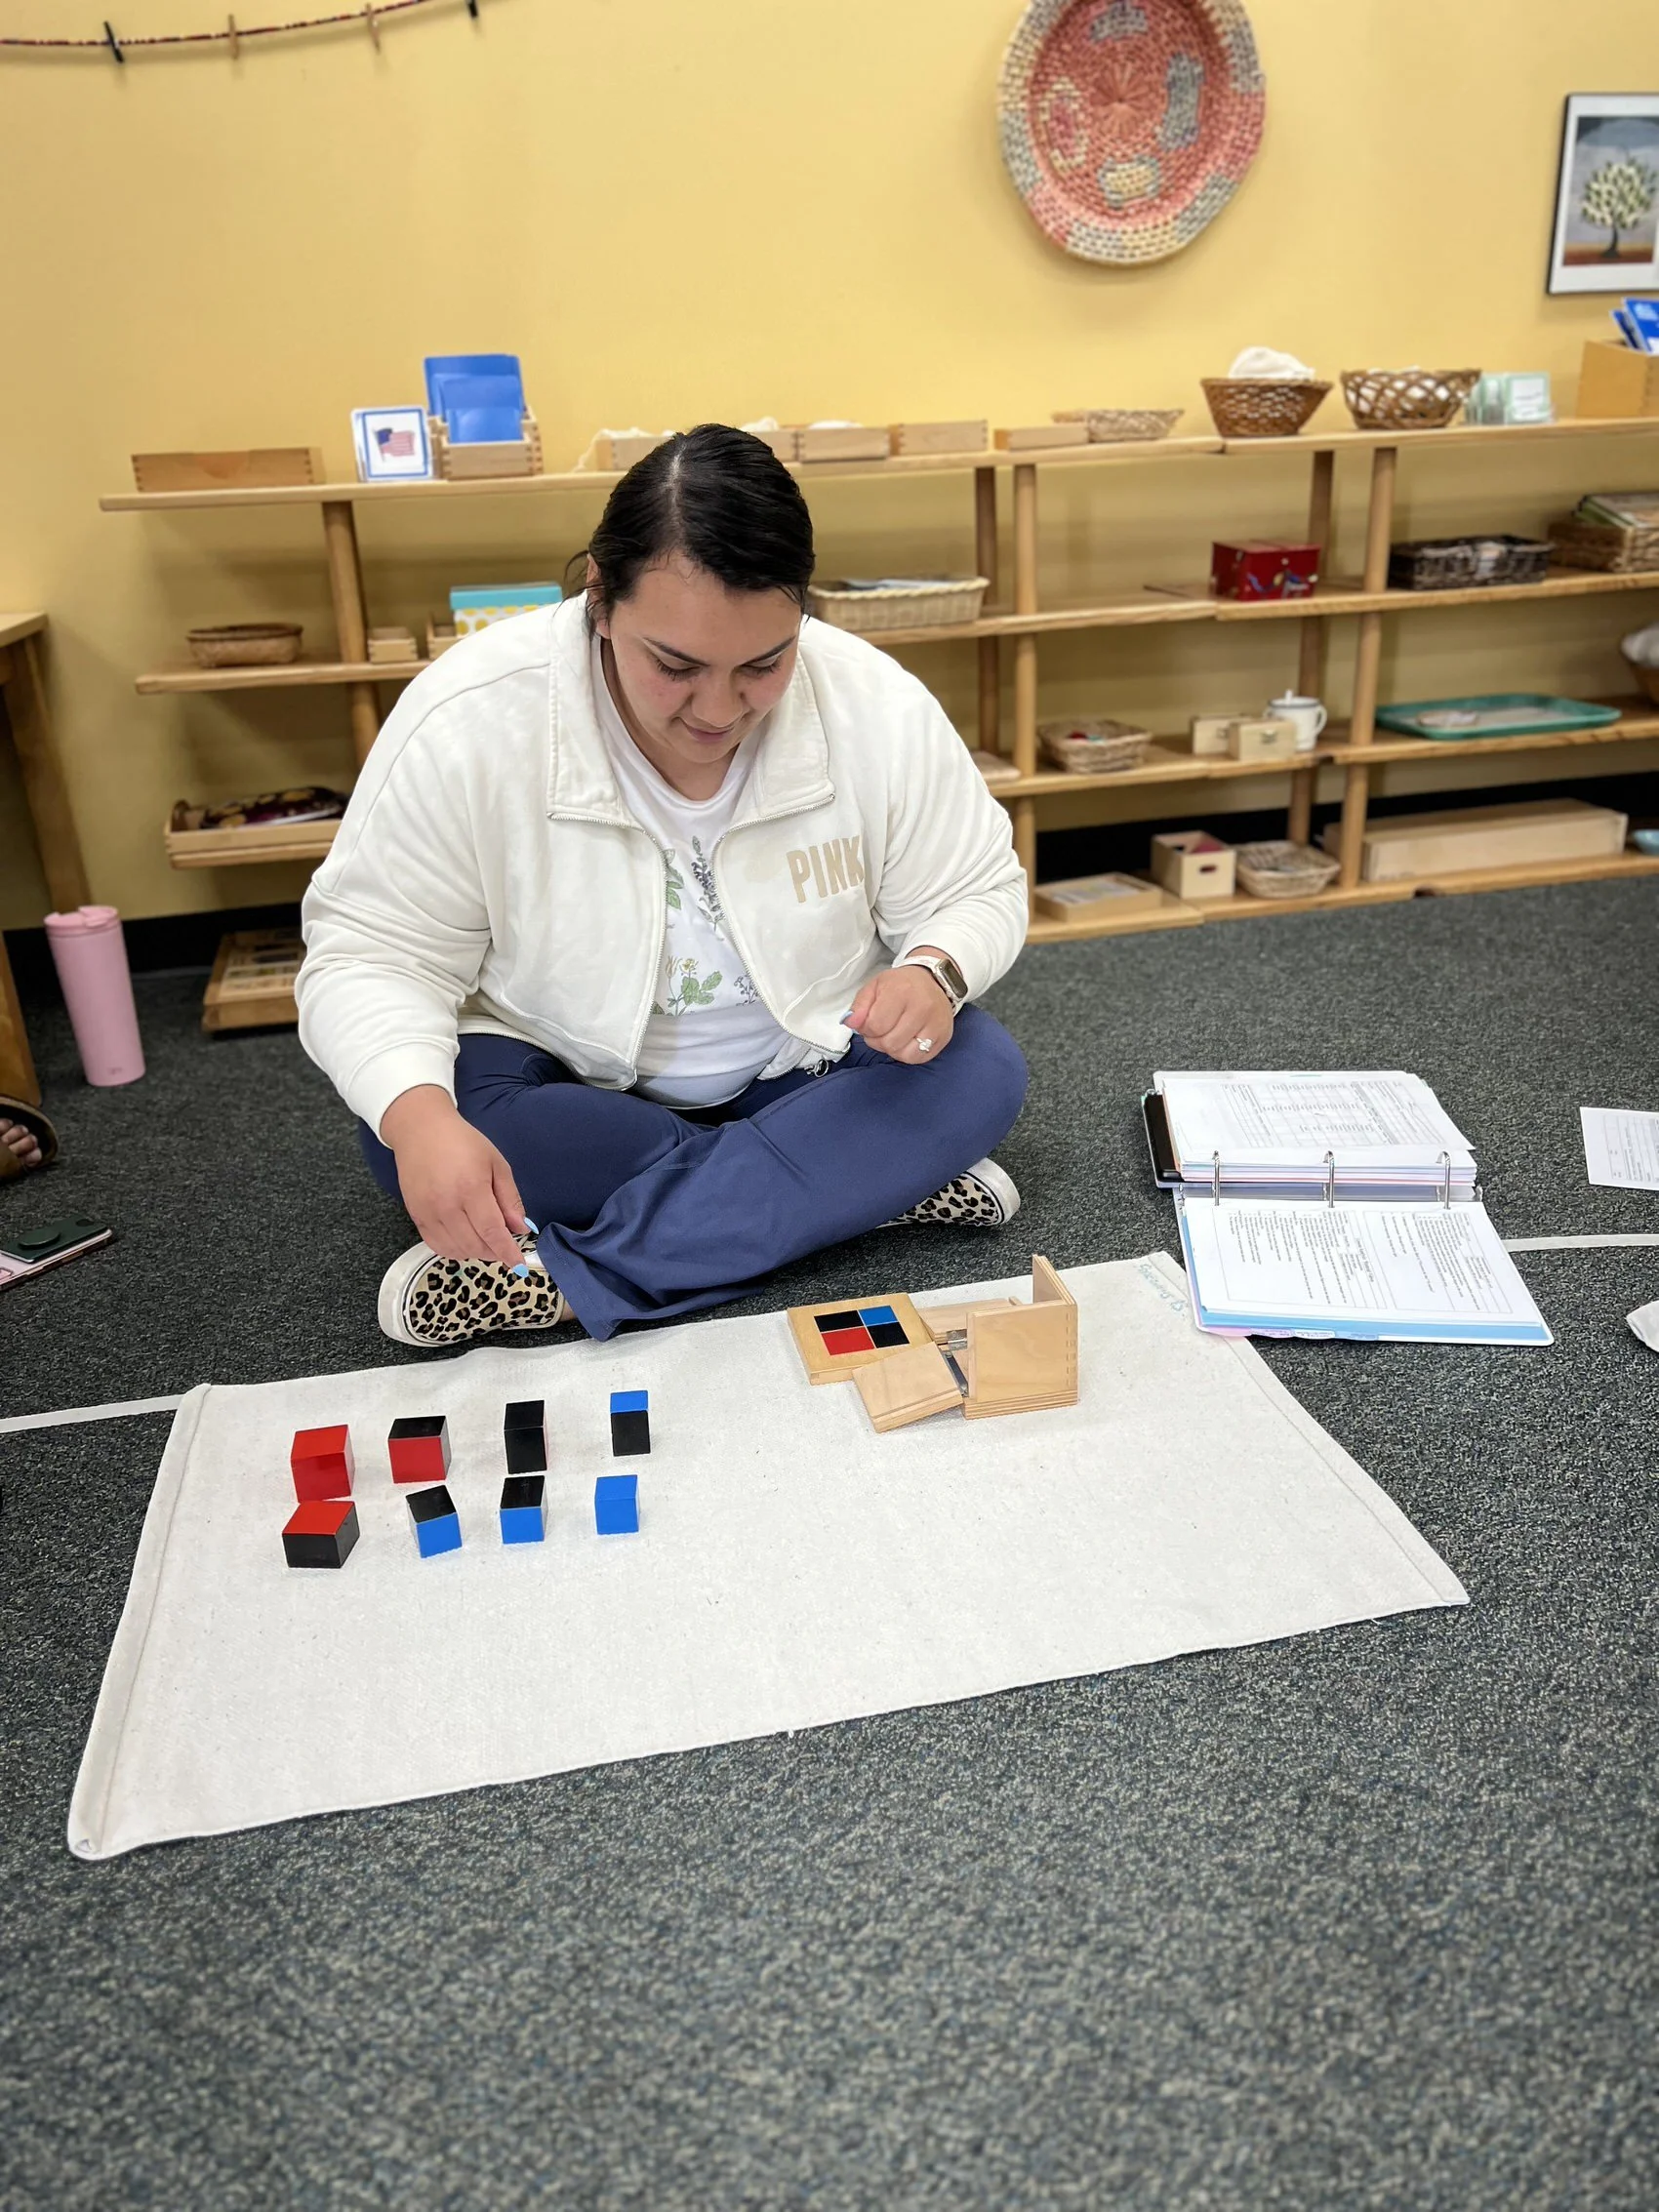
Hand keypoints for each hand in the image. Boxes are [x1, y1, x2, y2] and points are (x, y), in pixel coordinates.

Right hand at [380, 1085, 528, 1268]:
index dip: (507, 1252)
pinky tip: (465, 1241)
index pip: (492, 1232)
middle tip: (504, 1246)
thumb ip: (509, 1199)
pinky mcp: (415, 1216)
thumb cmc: (463, 1142)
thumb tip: (520, 1228)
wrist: (421, 1130)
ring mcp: (428, 1212)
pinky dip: (454, 1250)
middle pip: (475, 1245)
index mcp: (471, 1189)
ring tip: (486, 1242)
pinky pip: (436, 1245)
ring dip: (476, 1252)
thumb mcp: (496, 1164)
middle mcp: (447, 1205)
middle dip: (494, 1252)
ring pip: (456, 1250)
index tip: (519, 1264)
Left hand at [845, 965, 954, 1065]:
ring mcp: (936, 1023)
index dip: (867, 1029)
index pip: (876, 1025)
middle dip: (878, 1040)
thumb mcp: (874, 987)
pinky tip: (906, 1041)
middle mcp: (922, 1008)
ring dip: (892, 1049)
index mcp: (901, 991)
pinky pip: (919, 1058)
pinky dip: (908, 1054)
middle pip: (889, 1042)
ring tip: (893, 1035)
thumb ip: (859, 1006)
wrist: (933, 980)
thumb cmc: (900, 985)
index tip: (869, 1022)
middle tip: (881, 1029)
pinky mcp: (944, 1036)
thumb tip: (850, 1024)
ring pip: (904, 1054)